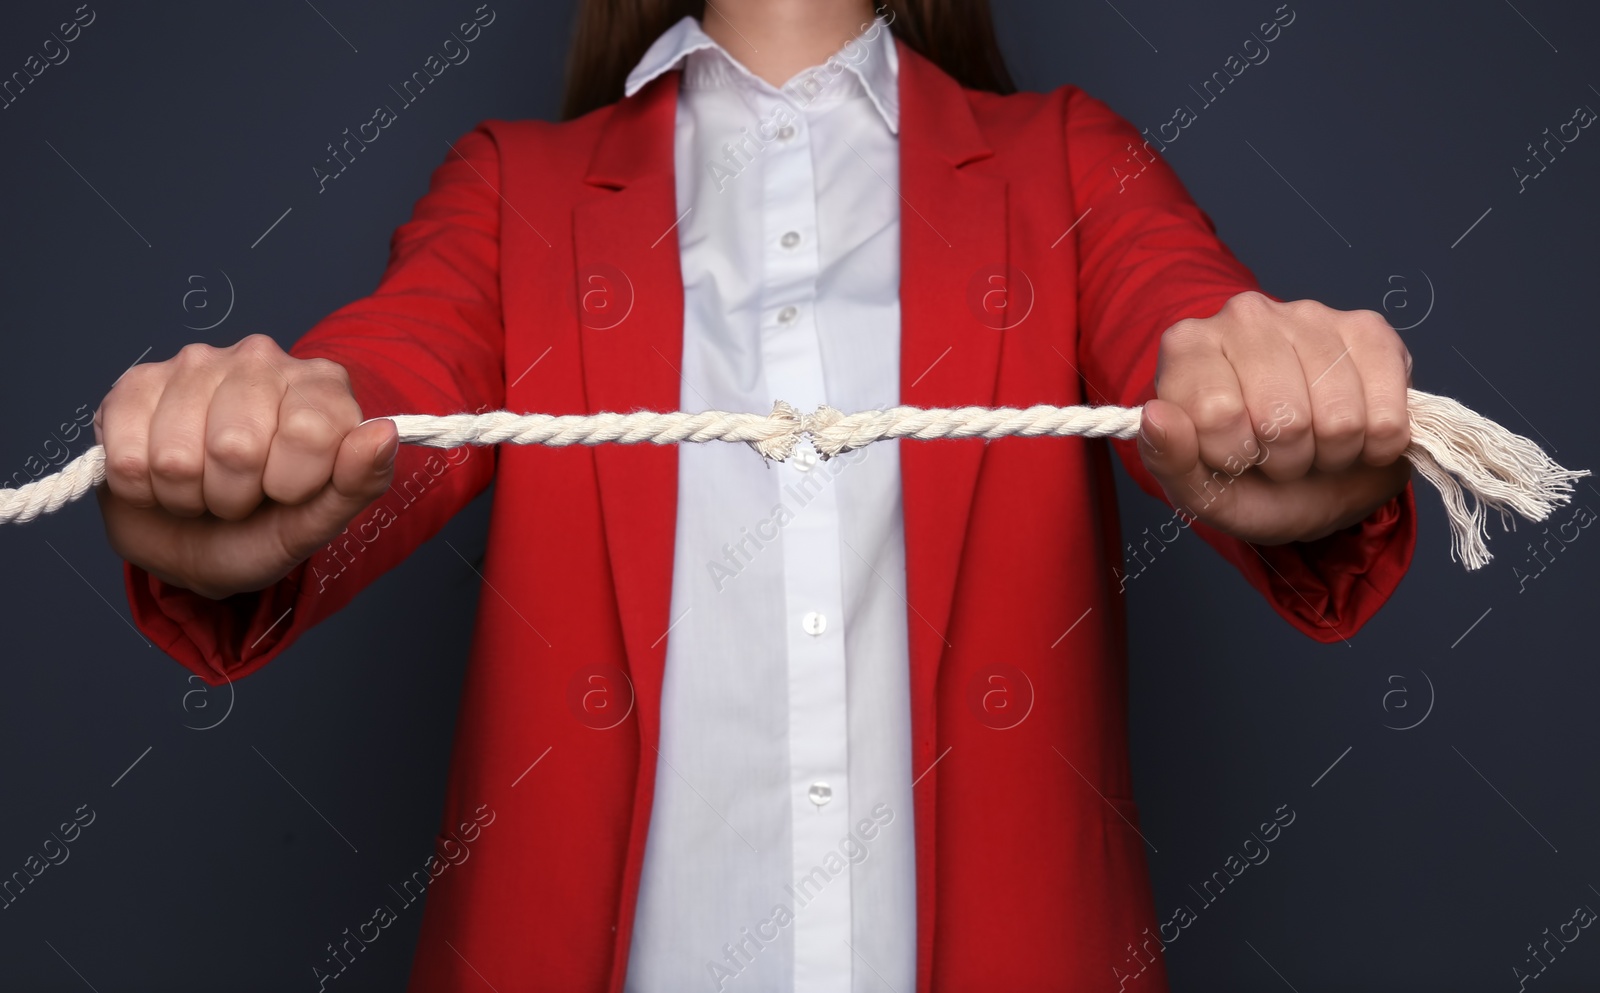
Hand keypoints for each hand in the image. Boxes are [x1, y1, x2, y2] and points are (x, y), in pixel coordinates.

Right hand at [95, 334, 397, 598]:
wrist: (194, 542)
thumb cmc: (264, 527)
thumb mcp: (320, 522)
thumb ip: (359, 483)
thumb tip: (383, 434)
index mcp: (321, 387)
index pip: (309, 432)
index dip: (292, 483)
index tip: (288, 492)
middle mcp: (262, 360)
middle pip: (236, 446)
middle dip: (234, 494)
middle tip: (241, 495)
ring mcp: (196, 364)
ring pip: (177, 456)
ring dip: (186, 494)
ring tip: (202, 486)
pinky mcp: (136, 383)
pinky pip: (129, 455)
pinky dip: (143, 487)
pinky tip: (160, 476)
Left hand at [1137, 291, 1411, 544]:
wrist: (1313, 483)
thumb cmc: (1248, 480)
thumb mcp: (1199, 490)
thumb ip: (1167, 461)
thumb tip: (1157, 418)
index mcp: (1188, 346)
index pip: (1217, 412)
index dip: (1233, 454)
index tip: (1233, 457)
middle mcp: (1245, 316)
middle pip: (1282, 416)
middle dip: (1285, 459)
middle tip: (1278, 454)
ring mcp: (1310, 315)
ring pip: (1339, 417)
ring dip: (1332, 452)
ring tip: (1314, 444)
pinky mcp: (1370, 331)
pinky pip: (1387, 412)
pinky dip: (1376, 443)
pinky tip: (1356, 432)